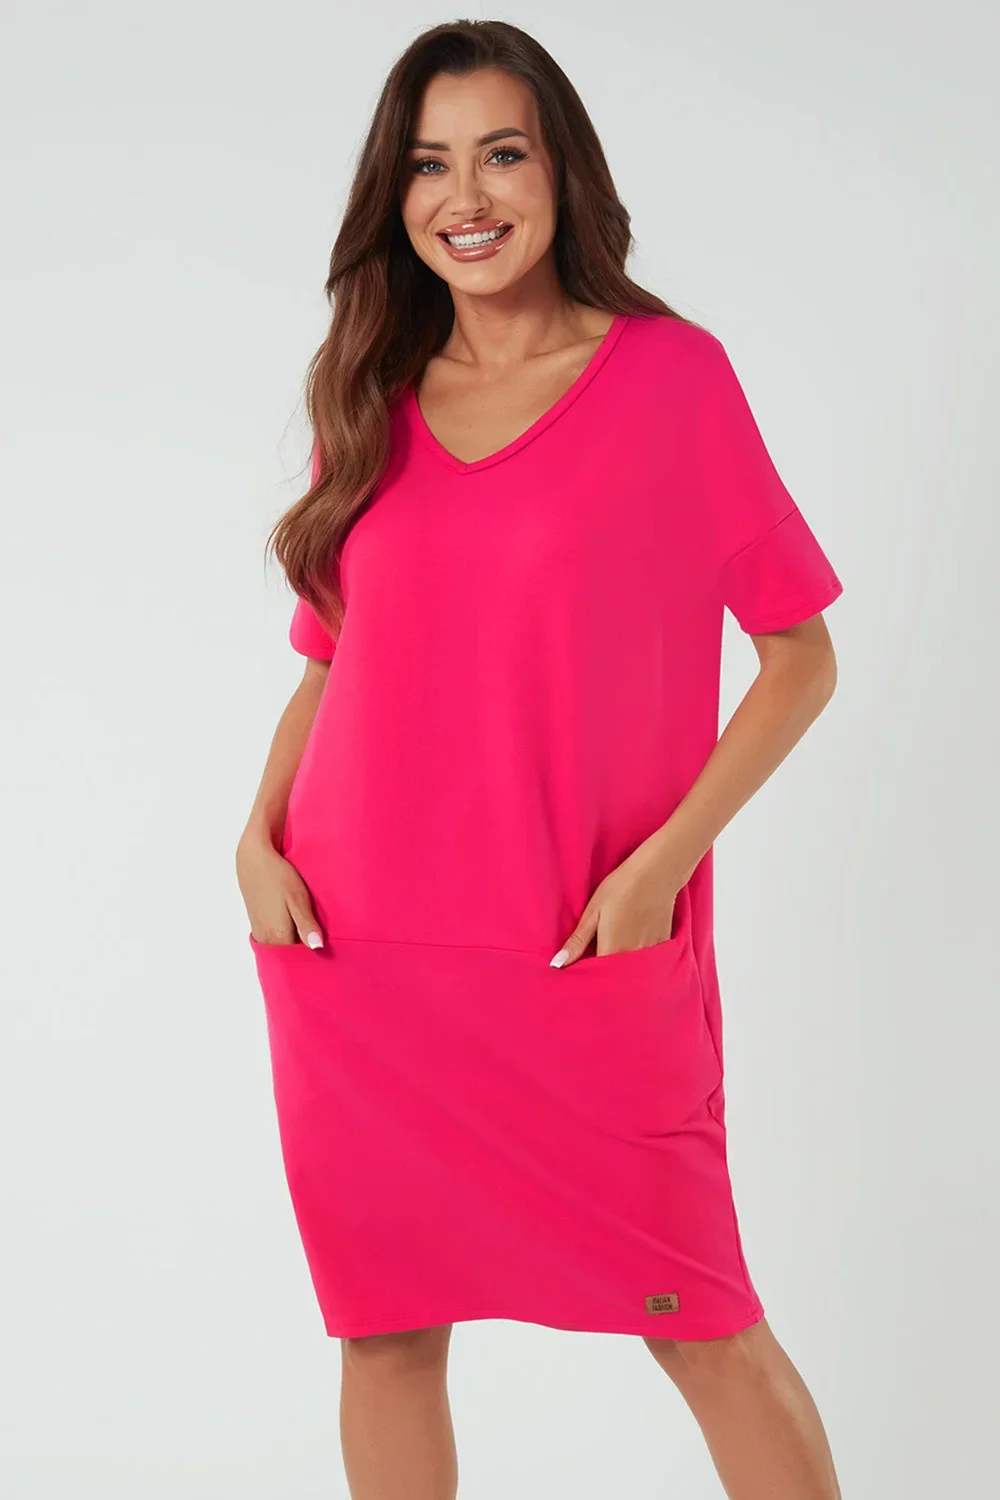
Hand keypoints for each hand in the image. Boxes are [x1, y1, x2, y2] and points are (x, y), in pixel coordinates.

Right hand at [236, 833, 323, 947]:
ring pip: (283, 945)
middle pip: (290, 954)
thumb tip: (317, 947)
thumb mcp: (298, 899)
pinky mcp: (257, 923)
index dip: (314, 956)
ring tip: (313, 931)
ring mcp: (260, 931)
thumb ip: (306, 925)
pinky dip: (287, 934)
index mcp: (277, 936)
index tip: (329, 951)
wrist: (254, 858)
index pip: (299, 958)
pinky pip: (275, 937)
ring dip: (297, 941)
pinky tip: (297, 923)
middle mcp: (266, 938)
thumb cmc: (278, 876)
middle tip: (324, 940)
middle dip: (306, 951)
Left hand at [550, 847, 682, 967]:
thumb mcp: (593, 912)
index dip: (586, 976)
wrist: (656, 873)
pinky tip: (634, 944)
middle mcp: (632, 957)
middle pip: (615, 978)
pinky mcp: (663, 945)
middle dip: (605, 978)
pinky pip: (648, 963)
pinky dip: (639, 962)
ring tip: (617, 949)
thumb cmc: (620, 888)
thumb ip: (577, 942)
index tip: (579, 972)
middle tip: (596, 961)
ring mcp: (650, 953)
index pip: (595, 977)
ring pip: (632, 972)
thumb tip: (557, 964)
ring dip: (622, 971)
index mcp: (611, 950)